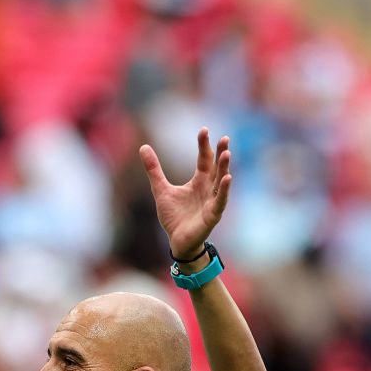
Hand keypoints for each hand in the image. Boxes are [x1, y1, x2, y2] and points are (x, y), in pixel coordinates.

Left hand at [139, 129, 231, 259]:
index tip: (204, 130)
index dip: (204, 145)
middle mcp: (208, 189)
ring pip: (220, 182)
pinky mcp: (212, 215)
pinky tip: (227, 178)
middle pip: (216, 167)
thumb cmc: (174, 216)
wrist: (176, 241)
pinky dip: (223, 190)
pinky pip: (220, 200)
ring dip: (224, 168)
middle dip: (220, 153)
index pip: (204, 159)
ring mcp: (212, 201)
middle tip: (224, 138)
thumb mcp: (161, 189)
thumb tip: (144, 146)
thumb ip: (154, 169)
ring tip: (227, 153)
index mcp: (199, 181)